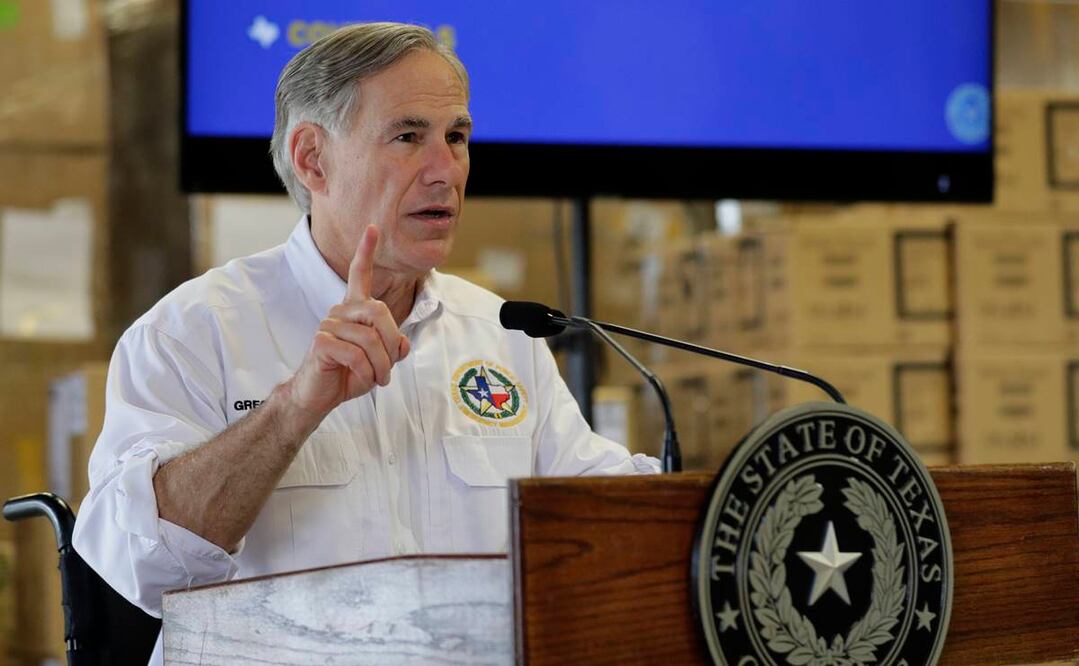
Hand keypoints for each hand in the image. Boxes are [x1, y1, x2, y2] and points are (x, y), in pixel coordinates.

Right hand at [284, 225, 410, 420]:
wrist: (319, 395)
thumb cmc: (348, 374)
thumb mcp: (380, 362)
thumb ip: (394, 348)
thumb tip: (403, 343)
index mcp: (353, 310)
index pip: (358, 275)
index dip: (365, 251)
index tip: (372, 228)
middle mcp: (340, 311)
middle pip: (380, 312)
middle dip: (392, 344)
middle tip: (389, 369)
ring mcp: (328, 324)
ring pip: (370, 339)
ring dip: (381, 366)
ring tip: (378, 379)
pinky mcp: (321, 341)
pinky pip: (356, 354)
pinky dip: (366, 372)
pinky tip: (362, 379)